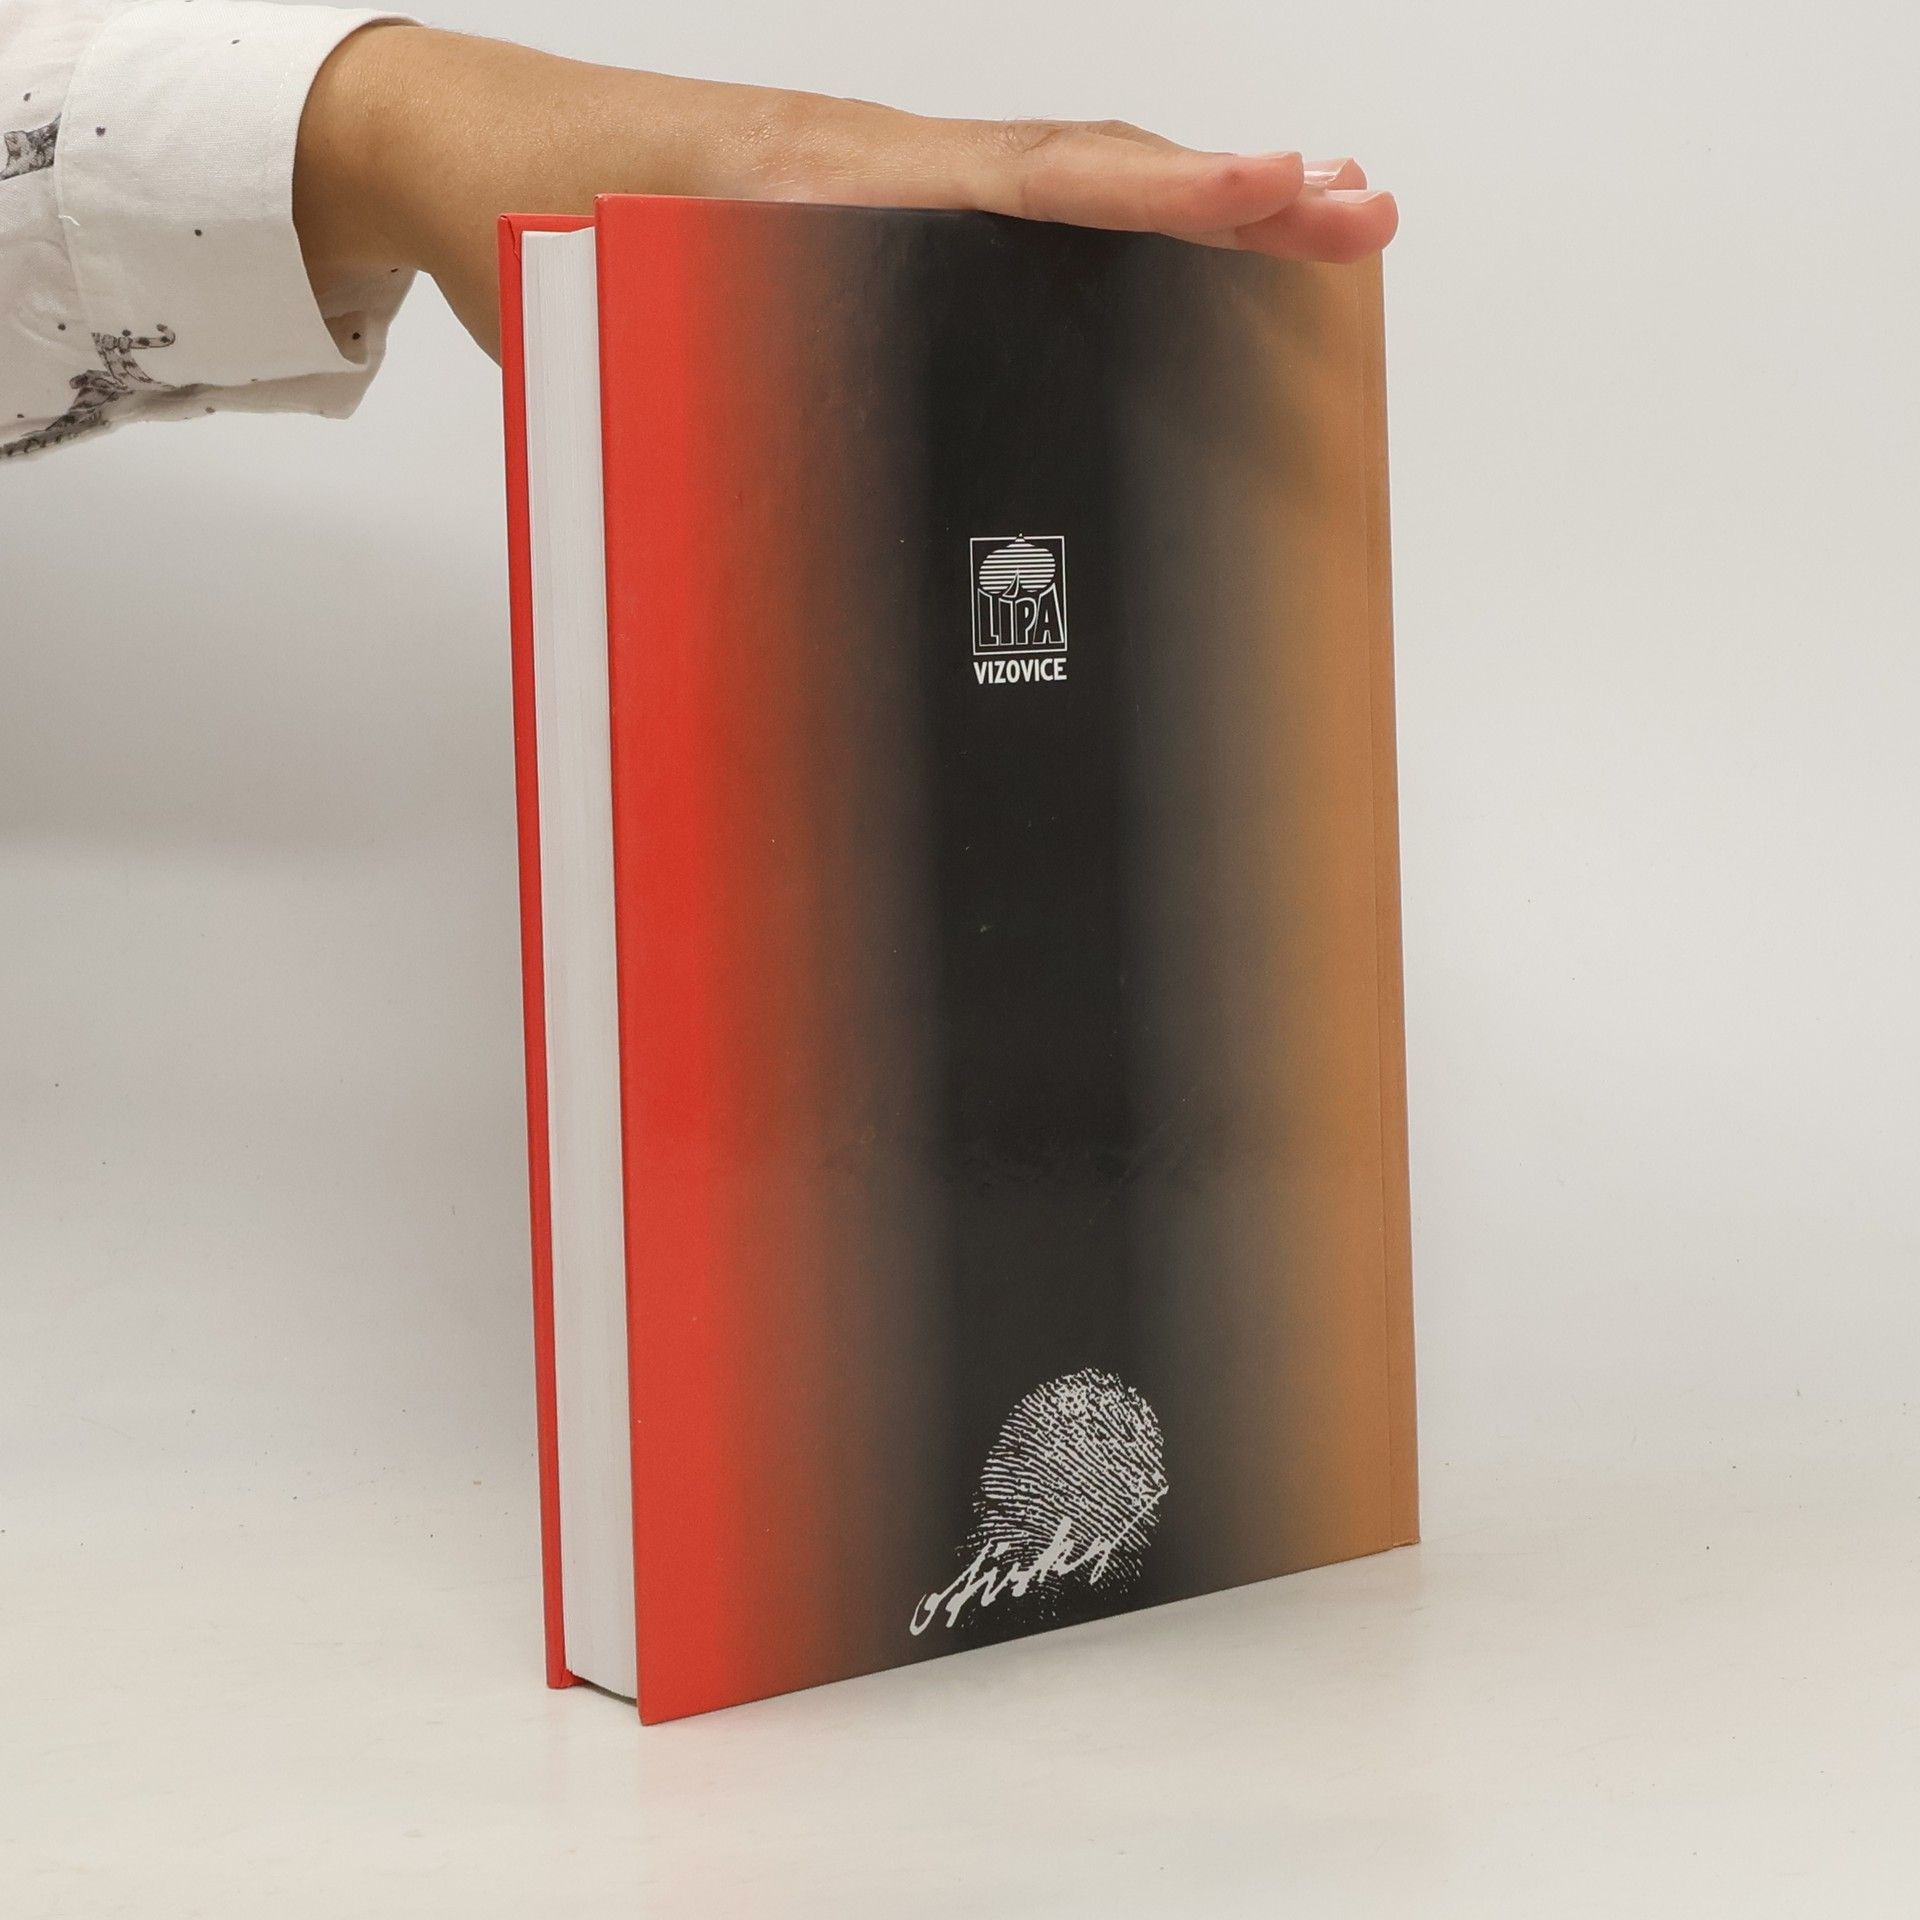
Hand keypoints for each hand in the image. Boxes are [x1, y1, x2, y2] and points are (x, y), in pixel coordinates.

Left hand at [295, 25, 1397, 357]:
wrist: (453, 153)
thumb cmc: (531, 238)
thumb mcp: (623, 359)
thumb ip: (713, 456)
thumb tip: (784, 615)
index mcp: (826, 187)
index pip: (1028, 182)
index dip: (1159, 195)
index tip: (1273, 194)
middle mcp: (870, 164)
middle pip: (1079, 164)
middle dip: (1228, 190)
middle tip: (1356, 214)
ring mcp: (873, 172)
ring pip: (1052, 170)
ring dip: (1178, 197)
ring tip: (1308, 220)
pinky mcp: (860, 196)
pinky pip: (996, 194)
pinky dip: (1094, 212)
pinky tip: (1155, 240)